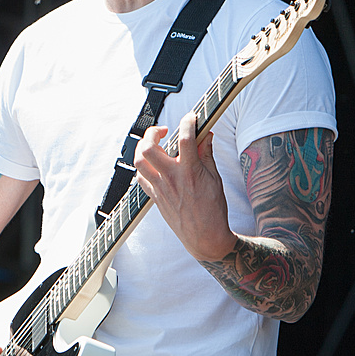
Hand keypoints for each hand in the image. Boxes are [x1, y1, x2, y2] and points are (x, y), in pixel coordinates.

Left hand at [133, 111, 237, 261]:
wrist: (205, 237)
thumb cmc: (213, 210)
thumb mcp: (215, 178)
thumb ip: (207, 154)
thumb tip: (206, 135)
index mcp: (190, 172)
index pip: (185, 138)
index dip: (188, 122)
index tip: (191, 118)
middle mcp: (171, 178)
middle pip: (149, 148)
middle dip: (153, 132)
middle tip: (163, 130)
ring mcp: (160, 188)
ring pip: (139, 162)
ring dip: (143, 148)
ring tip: (154, 145)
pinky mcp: (155, 197)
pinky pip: (141, 177)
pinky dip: (144, 166)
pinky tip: (154, 165)